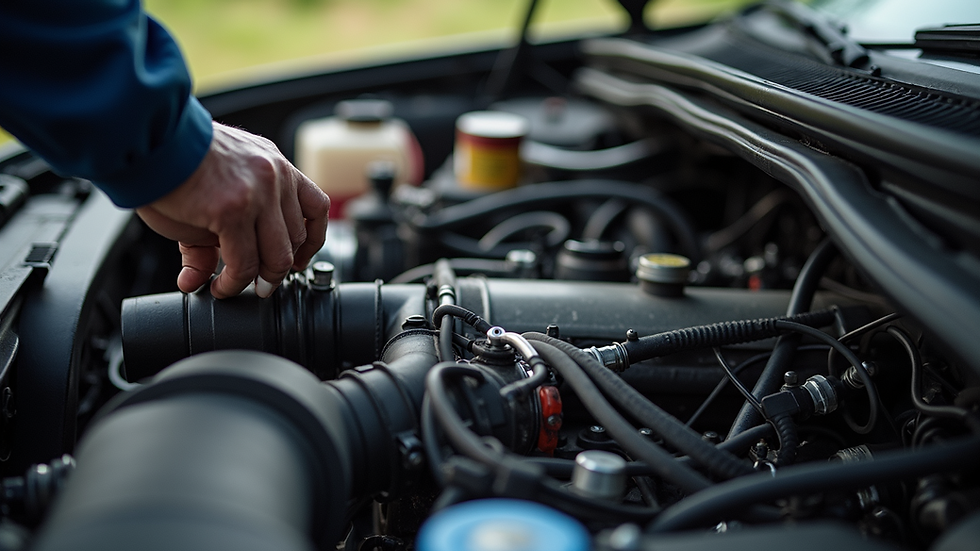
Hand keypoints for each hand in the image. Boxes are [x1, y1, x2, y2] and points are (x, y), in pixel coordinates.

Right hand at [136, 122, 329, 298]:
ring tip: (233, 287)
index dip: (312, 241)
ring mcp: (258, 192)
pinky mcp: (233, 211)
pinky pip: (244, 263)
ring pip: (277, 256)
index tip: (298, 260)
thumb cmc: (171, 161)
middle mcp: (274, 175)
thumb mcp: (208, 196)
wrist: (147, 139)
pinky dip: (233, 283)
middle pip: (297, 237)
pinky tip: (217, 286)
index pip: (315, 205)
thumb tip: (200, 279)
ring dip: (257, 281)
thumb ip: (212, 238)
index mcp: (274, 164)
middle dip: (278, 269)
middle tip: (259, 285)